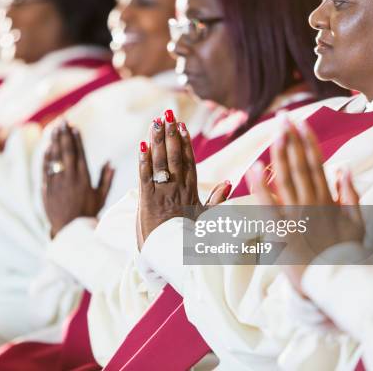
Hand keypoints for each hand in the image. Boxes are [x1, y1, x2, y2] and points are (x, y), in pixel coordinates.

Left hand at [42, 122, 114, 238]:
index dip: (77, 139)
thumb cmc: (87, 213)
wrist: (69, 229)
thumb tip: (111, 163)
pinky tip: (46, 146)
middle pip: (66, 151)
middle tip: (63, 121)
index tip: (75, 127)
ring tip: (54, 128)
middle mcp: (70, 178)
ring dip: (54, 141)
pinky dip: (46, 156)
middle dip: (64, 134)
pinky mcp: (46, 188)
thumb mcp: (100, 197)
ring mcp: (57, 182)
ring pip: (55, 157)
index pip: (80, 154)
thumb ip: (106, 179)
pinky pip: (45, 168)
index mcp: (84, 179)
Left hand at [137, 110, 225, 248]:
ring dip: (157, 141)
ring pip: (161, 162)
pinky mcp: (147, 201)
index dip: (185, 142)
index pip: (189, 162)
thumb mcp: (207, 220)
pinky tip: (142, 145)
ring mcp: (162, 194)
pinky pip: (145, 177)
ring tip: (155, 122)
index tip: (182, 125)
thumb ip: (217, 200)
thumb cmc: (189, 240)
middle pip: (175, 157)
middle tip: (167, 114)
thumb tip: (230, 182)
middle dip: (171, 134)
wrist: (174, 258)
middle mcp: (178, 189)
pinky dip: (144, 161)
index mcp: (192, 192)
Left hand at [246, 116, 363, 290]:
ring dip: (280, 154)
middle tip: (283, 117)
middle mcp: (311, 203)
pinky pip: (269, 206)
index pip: (316, 163)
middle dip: (291, 140)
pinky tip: (254, 168)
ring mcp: (296, 217)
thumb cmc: (345, 254)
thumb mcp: (357, 223)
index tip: (301, 122)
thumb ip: (351, 194)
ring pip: (286, 179)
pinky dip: (262, 187)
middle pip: (299, 166)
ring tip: (274, 132)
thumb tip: (344, 166)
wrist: (335, 284)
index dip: (308, 141)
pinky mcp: (282, 232)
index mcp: (327, 200)